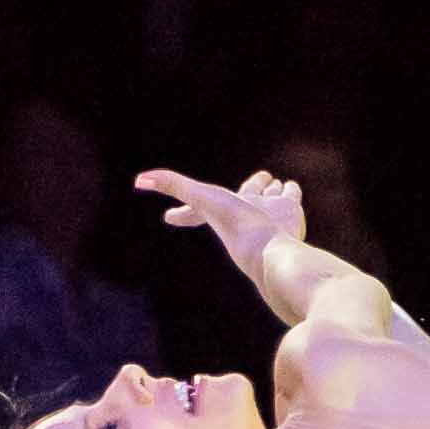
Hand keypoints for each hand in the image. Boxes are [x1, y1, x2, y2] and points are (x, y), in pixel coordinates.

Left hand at [136, 167, 302, 275]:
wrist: (270, 249)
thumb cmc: (233, 224)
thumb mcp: (199, 197)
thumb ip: (171, 184)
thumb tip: (138, 179)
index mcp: (219, 212)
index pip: (195, 210)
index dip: (182, 213)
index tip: (168, 217)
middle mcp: (244, 211)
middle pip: (242, 195)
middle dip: (247, 189)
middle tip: (248, 183)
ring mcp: (268, 211)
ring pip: (267, 195)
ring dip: (269, 189)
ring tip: (273, 184)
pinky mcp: (291, 211)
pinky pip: (290, 195)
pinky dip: (289, 190)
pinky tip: (290, 187)